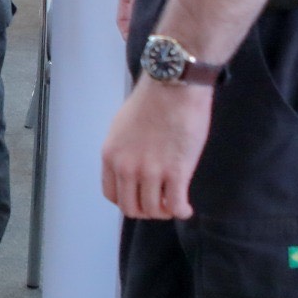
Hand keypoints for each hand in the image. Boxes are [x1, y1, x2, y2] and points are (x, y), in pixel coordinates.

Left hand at [100, 78, 212, 218]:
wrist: (174, 86)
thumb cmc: (152, 100)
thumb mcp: (122, 126)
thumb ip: (124, 151)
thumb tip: (132, 167)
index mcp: (111, 156)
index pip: (112, 195)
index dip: (127, 201)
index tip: (139, 197)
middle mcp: (127, 168)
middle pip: (131, 208)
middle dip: (146, 210)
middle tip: (160, 203)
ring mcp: (151, 172)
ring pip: (154, 210)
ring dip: (165, 211)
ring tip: (174, 203)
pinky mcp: (176, 172)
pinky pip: (176, 206)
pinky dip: (181, 211)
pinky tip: (186, 208)